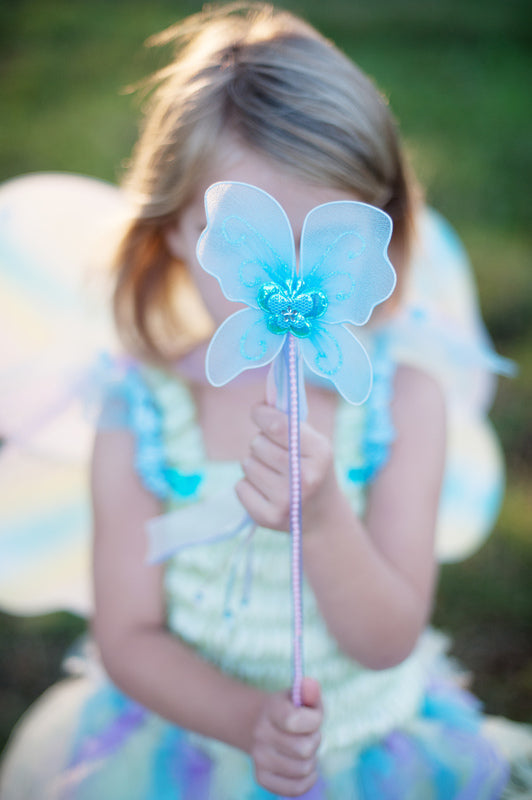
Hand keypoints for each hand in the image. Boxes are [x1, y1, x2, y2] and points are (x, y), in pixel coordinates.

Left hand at [236, 404, 336, 531]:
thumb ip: (288, 421)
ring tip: (274, 474)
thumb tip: (261, 402)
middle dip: (261, 444)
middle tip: (277, 455)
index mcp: (319, 453)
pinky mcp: (268, 516)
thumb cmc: (312, 468)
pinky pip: (240, 485)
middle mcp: (304, 477)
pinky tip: (267, 491)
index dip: (262, 414)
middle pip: (257, 443)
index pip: (278, 425)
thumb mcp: (313, 443)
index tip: (258, 412)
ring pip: (247, 464)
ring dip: (255, 464)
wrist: (321, 515)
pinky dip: (248, 485)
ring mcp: (286, 500)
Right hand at [251, 677, 322, 796]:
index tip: (313, 716)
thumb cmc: (291, 709)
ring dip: (311, 760)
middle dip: (314, 741)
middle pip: (304, 749)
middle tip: (309, 734)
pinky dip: (306, 780)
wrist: (262, 723)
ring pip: (302, 770)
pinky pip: (295, 788)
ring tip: (304, 747)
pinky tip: (304, 767)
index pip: (294, 721)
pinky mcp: (262, 777)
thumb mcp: (300, 697)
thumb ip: (309, 691)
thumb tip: (311, 684)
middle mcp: (260, 733)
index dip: (313, 721)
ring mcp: (259, 757)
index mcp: (271, 709)